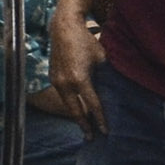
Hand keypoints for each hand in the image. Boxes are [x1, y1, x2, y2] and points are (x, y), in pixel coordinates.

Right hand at [50, 11, 107, 134]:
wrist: (63, 28)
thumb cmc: (85, 41)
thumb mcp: (101, 58)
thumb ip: (105, 75)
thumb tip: (111, 89)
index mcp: (80, 79)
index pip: (92, 105)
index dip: (99, 119)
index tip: (105, 131)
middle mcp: (66, 83)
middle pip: (75, 111)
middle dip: (83, 125)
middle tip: (90, 137)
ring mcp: (57, 81)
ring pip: (67, 104)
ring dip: (76, 114)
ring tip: (84, 125)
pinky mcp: (52, 77)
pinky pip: (63, 95)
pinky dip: (70, 103)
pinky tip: (76, 108)